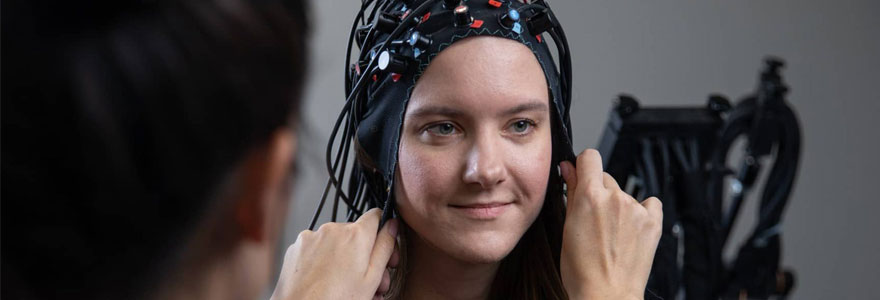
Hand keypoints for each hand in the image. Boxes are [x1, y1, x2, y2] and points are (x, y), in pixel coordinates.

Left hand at [271, 208, 399, 299]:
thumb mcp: (371, 278)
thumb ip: (385, 247)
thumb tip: (392, 225)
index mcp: (356, 234)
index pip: (376, 216)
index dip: (384, 233)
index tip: (385, 252)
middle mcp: (332, 229)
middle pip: (356, 234)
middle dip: (364, 254)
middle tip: (370, 281)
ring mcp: (312, 237)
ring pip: (336, 242)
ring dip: (344, 259)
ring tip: (346, 285)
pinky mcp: (296, 247)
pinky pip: (316, 248)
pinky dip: (323, 261)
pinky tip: (326, 281)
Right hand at [559, 149, 662, 299]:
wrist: (605, 295)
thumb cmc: (581, 271)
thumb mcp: (567, 227)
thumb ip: (571, 192)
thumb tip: (569, 168)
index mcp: (590, 195)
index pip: (589, 156)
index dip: (582, 165)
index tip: (580, 175)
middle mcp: (616, 198)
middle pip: (605, 177)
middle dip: (597, 191)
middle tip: (591, 217)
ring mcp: (636, 210)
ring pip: (623, 193)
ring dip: (616, 204)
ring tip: (609, 232)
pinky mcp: (652, 223)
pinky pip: (649, 203)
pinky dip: (641, 210)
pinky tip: (630, 226)